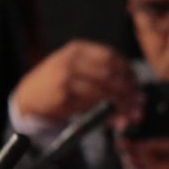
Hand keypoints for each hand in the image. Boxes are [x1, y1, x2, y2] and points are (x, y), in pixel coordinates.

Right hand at [12, 40, 134, 121]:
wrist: (29, 96)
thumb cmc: (59, 83)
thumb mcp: (75, 68)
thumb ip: (100, 73)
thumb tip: (133, 89)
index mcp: (77, 49)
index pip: (111, 56)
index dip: (128, 71)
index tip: (137, 85)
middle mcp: (72, 60)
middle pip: (110, 73)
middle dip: (128, 90)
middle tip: (139, 104)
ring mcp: (66, 77)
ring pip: (104, 90)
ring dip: (121, 105)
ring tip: (131, 115)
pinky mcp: (64, 96)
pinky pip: (92, 105)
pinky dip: (106, 114)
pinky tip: (113, 119)